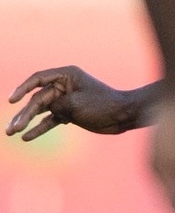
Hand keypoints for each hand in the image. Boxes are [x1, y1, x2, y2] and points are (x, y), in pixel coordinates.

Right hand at [7, 65, 139, 139]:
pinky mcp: (69, 113)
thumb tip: (45, 110)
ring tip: (11, 132)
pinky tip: (26, 137)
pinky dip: (39, 128)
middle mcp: (63, 86)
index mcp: (66, 76)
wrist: (124, 116)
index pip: (37, 79)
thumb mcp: (75, 104)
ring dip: (26, 121)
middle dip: (23, 114)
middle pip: (37, 99)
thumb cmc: (103, 105)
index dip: (22, 89)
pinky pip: (50, 120)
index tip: (11, 100)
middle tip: (9, 128)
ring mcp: (65, 100)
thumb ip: (56, 105)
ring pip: (41, 110)